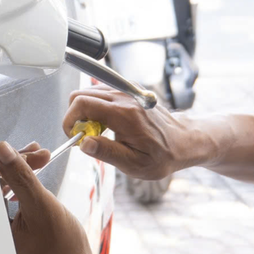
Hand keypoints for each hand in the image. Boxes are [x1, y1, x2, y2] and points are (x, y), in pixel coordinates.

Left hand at [0, 140, 96, 253]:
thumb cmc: (62, 250)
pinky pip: (10, 203)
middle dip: (18, 165)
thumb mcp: (41, 205)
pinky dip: (23, 188)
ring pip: (4, 191)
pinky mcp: (10, 232)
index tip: (31, 152)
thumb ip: (20, 176)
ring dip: (22, 173)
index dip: (8, 161)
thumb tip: (1, 148)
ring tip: (42, 159)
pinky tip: (34, 177)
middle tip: (42, 154)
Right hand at [62, 88, 197, 180]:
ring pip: (89, 91)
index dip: (69, 120)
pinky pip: (101, 91)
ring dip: (85, 111)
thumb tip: (83, 143)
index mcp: (124, 114)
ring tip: (98, 132)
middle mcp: (124, 97)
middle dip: (75, 116)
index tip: (74, 137)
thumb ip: (107, 152)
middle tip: (86, 137)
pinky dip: (96, 106)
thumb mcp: (134, 164)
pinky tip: (107, 123)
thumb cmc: (162, 155)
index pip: (82, 103)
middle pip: (81, 95)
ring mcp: (127, 90)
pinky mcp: (128, 90)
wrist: (184, 141)